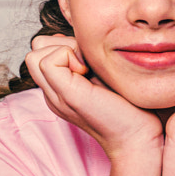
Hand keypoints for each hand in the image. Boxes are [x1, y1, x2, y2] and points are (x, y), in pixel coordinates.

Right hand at [24, 33, 161, 157]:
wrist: (139, 136)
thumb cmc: (130, 106)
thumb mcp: (101, 75)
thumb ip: (84, 60)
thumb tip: (69, 39)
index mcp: (60, 89)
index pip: (41, 51)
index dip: (63, 46)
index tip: (88, 62)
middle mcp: (52, 93)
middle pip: (34, 50)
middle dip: (61, 46)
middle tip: (88, 63)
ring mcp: (55, 96)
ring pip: (34, 54)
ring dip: (64, 50)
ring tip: (88, 69)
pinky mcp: (66, 95)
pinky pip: (47, 61)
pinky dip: (69, 57)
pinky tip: (88, 73)